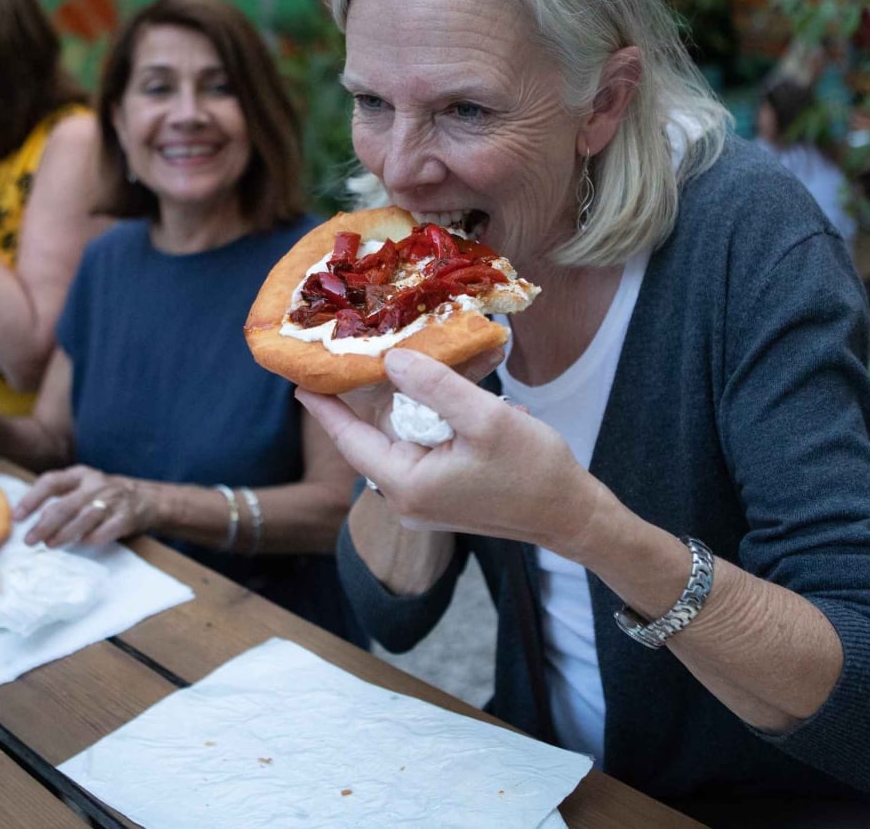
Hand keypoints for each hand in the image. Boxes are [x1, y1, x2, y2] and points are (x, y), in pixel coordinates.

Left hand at [15, 466, 148, 547]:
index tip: (17, 517)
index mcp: (81, 475)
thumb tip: (29, 518)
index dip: (32, 499)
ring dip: (64, 533)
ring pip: (83, 518)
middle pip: (65, 505)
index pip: (51, 482)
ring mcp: (113, 500)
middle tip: (29, 541)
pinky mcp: (127, 517)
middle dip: (44, 525)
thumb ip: (61, 497)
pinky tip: (82, 544)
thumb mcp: (84, 486)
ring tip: (50, 544)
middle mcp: (96, 485)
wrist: (149, 499)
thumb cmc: (106, 496)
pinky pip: (107, 529)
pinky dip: (93, 538)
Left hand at [296, 347, 610, 556]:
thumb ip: (435, 387)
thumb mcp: (486, 419)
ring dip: (401, 405)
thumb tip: (390, 361)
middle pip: (371, 438)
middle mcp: (405, 499)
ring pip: (396, 441)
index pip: (350, 439)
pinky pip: (417, 451)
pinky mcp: (439, 497)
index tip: (298, 378)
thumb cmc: (534, 470)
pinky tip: (440, 394)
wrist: (571, 515)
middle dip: (365, 397)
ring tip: (398, 365)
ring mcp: (421, 502)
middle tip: (353, 354)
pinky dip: (423, 422)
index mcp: (407, 484)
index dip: (324, 407)